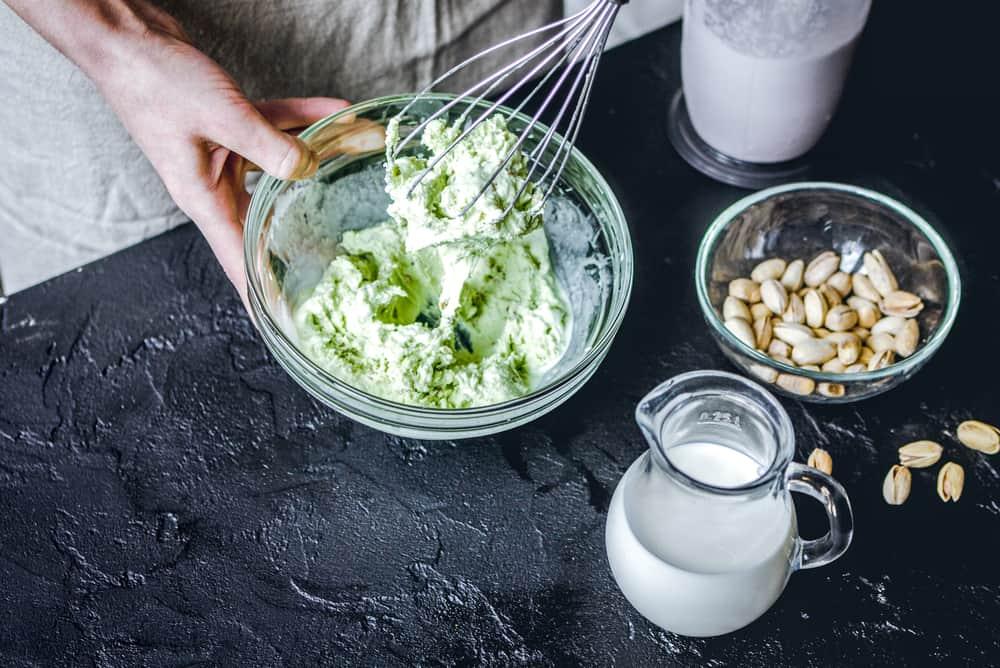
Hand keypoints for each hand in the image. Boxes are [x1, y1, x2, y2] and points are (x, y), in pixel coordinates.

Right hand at [90, 5, 347, 301]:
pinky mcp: (228, 122)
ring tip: (360, 152)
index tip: (283, 319)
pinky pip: (274, 126)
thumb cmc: (154, 82)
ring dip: (319, 156)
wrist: (124, 37)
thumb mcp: (219, 117)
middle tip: (343, 249)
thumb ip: (268, 146)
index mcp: (202, 197)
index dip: (260, 292)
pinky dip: (303, 119)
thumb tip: (307, 170)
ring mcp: (222, 152)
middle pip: (268, 215)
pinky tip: (336, 113)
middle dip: (306, 226)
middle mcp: (213, 183)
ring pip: (279, 164)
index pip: (237, 259)